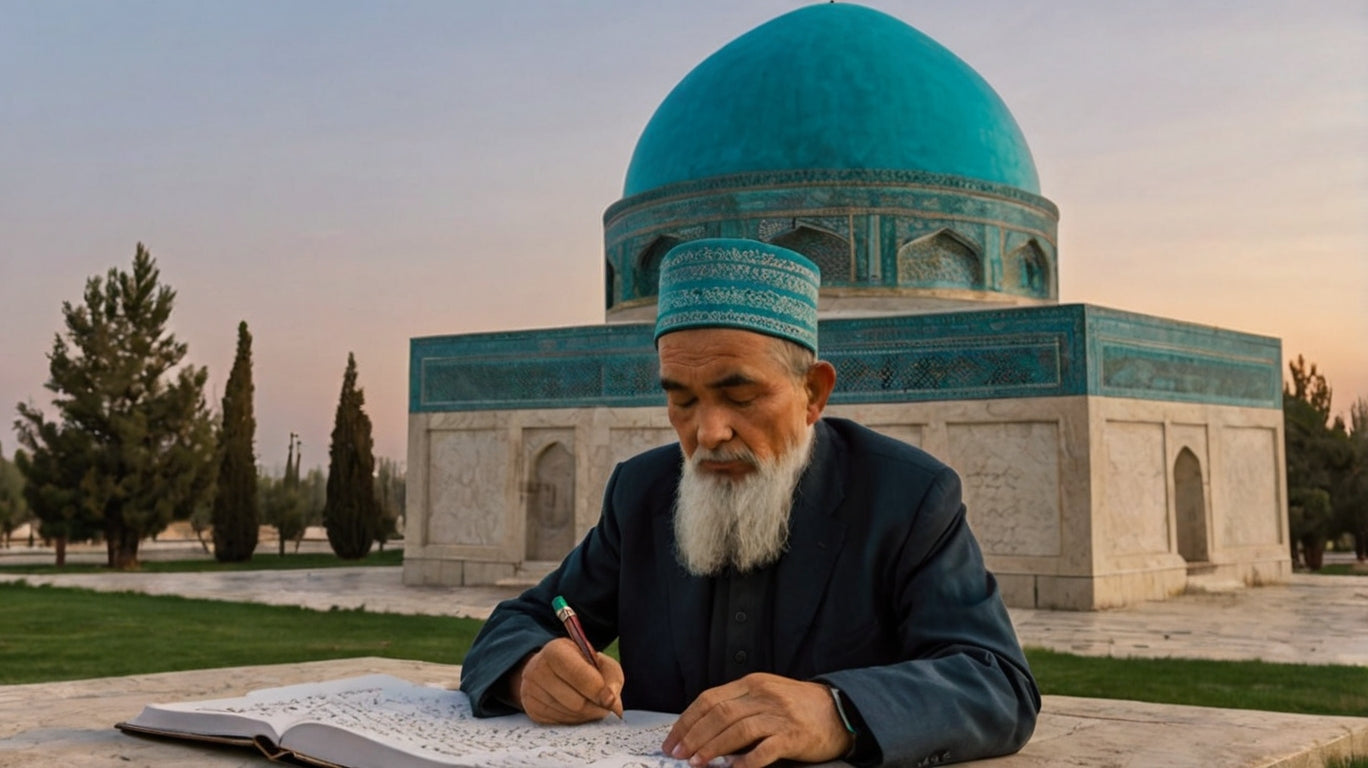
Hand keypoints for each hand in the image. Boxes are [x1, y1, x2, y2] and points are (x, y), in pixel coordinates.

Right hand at [507, 637, 624, 723]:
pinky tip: (577, 708)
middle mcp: (538, 670)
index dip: (598, 690)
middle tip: (605, 704)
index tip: (611, 700)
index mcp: (555, 650)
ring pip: (569, 715)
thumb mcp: (598, 660)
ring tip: (592, 703)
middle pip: (575, 702)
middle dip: (596, 707)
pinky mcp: (531, 709)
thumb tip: (613, 703)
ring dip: (587, 714)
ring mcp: (531, 691)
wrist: (549, 668)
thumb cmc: (579, 663)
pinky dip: (575, 719)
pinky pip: (560, 723)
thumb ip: (612, 678)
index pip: (579, 675)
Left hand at [661, 673, 853, 767]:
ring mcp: (779, 715)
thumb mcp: (766, 695)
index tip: (672, 739)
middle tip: (677, 754)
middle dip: (693, 736)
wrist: (840, 711)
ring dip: (712, 748)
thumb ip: (738, 706)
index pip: (710, 699)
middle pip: (719, 714)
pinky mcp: (793, 736)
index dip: (687, 721)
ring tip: (696, 762)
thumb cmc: (798, 706)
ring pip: (737, 730)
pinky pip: (764, 750)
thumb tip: (701, 729)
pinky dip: (745, 761)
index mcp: (753, 683)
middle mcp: (764, 695)